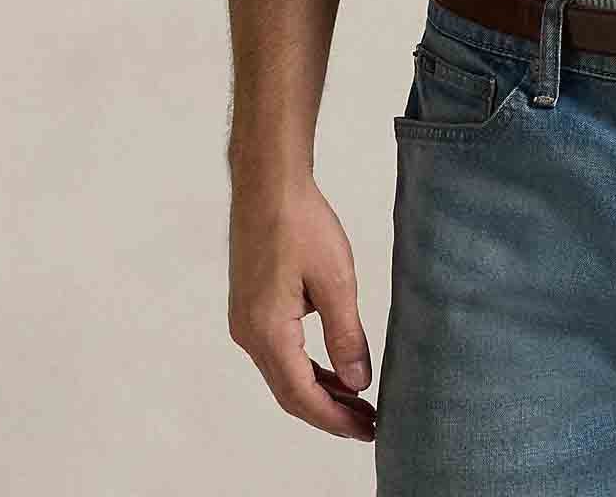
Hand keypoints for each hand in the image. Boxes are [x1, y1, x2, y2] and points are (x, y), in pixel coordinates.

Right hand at [227, 173, 377, 443]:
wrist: (268, 183)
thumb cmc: (299, 222)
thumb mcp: (336, 279)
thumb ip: (346, 335)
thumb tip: (357, 382)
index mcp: (267, 331)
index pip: (302, 395)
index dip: (336, 418)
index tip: (367, 430)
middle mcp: (249, 334)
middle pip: (290, 392)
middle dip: (330, 411)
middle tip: (369, 423)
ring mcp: (246, 322)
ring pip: (284, 374)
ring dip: (320, 390)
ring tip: (358, 401)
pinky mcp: (251, 308)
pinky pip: (280, 352)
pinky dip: (307, 366)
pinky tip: (334, 368)